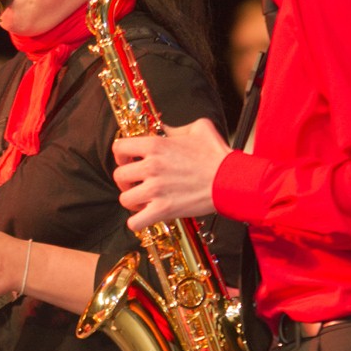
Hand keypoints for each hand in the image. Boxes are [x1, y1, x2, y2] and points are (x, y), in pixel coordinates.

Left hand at [112, 118, 229, 232]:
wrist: (231, 179)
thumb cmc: (217, 155)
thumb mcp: (198, 128)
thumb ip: (175, 128)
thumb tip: (164, 128)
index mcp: (155, 145)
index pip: (118, 148)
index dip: (121, 155)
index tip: (129, 161)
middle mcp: (151, 166)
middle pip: (118, 175)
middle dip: (125, 181)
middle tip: (137, 184)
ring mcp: (155, 190)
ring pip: (124, 199)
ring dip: (132, 201)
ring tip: (143, 201)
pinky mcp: (163, 209)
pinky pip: (135, 222)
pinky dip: (137, 222)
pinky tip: (146, 216)